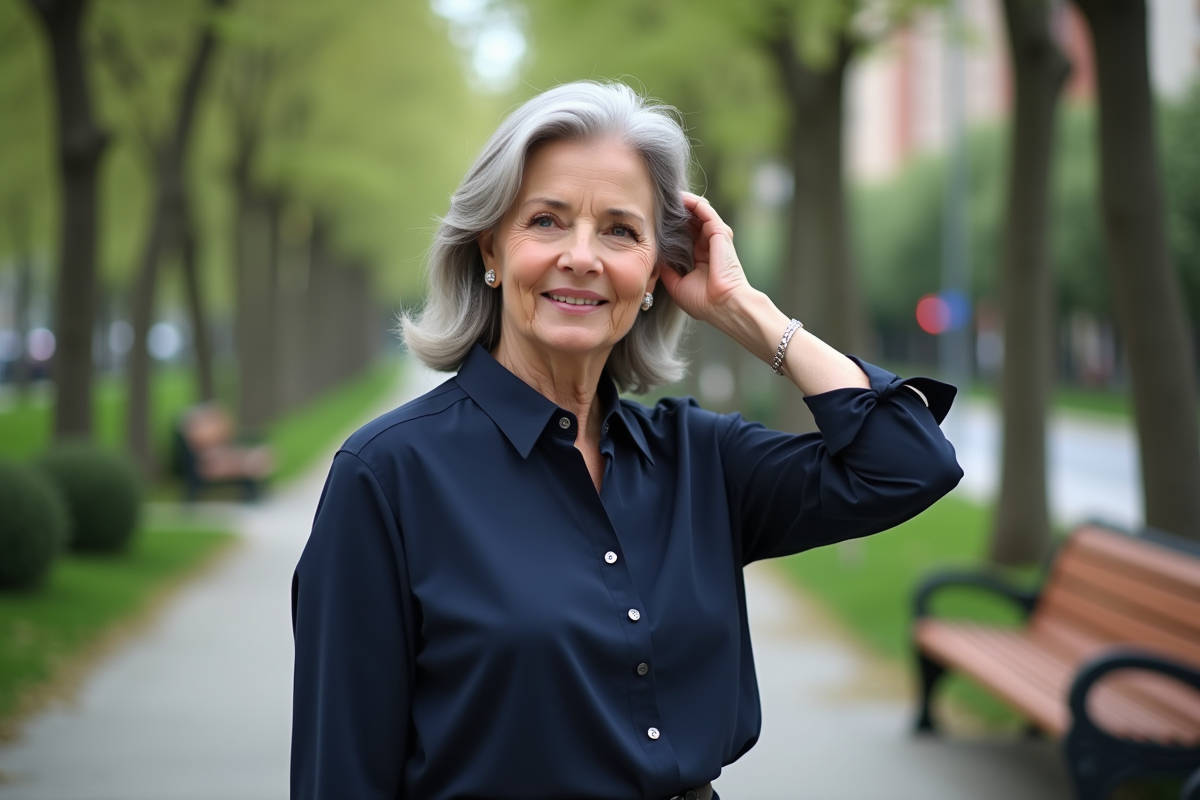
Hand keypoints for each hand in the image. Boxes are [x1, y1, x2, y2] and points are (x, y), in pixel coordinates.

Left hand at [659, 191, 754, 325]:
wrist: (723, 305)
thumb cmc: (703, 301)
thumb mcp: (676, 284)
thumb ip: (666, 268)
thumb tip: (654, 255)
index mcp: (699, 257)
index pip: (683, 234)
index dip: (669, 226)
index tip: (652, 220)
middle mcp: (708, 245)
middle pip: (689, 221)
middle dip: (674, 212)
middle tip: (656, 202)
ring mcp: (715, 237)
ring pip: (697, 212)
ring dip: (682, 203)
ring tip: (664, 195)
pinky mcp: (720, 232)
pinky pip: (704, 210)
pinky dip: (692, 202)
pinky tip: (678, 197)